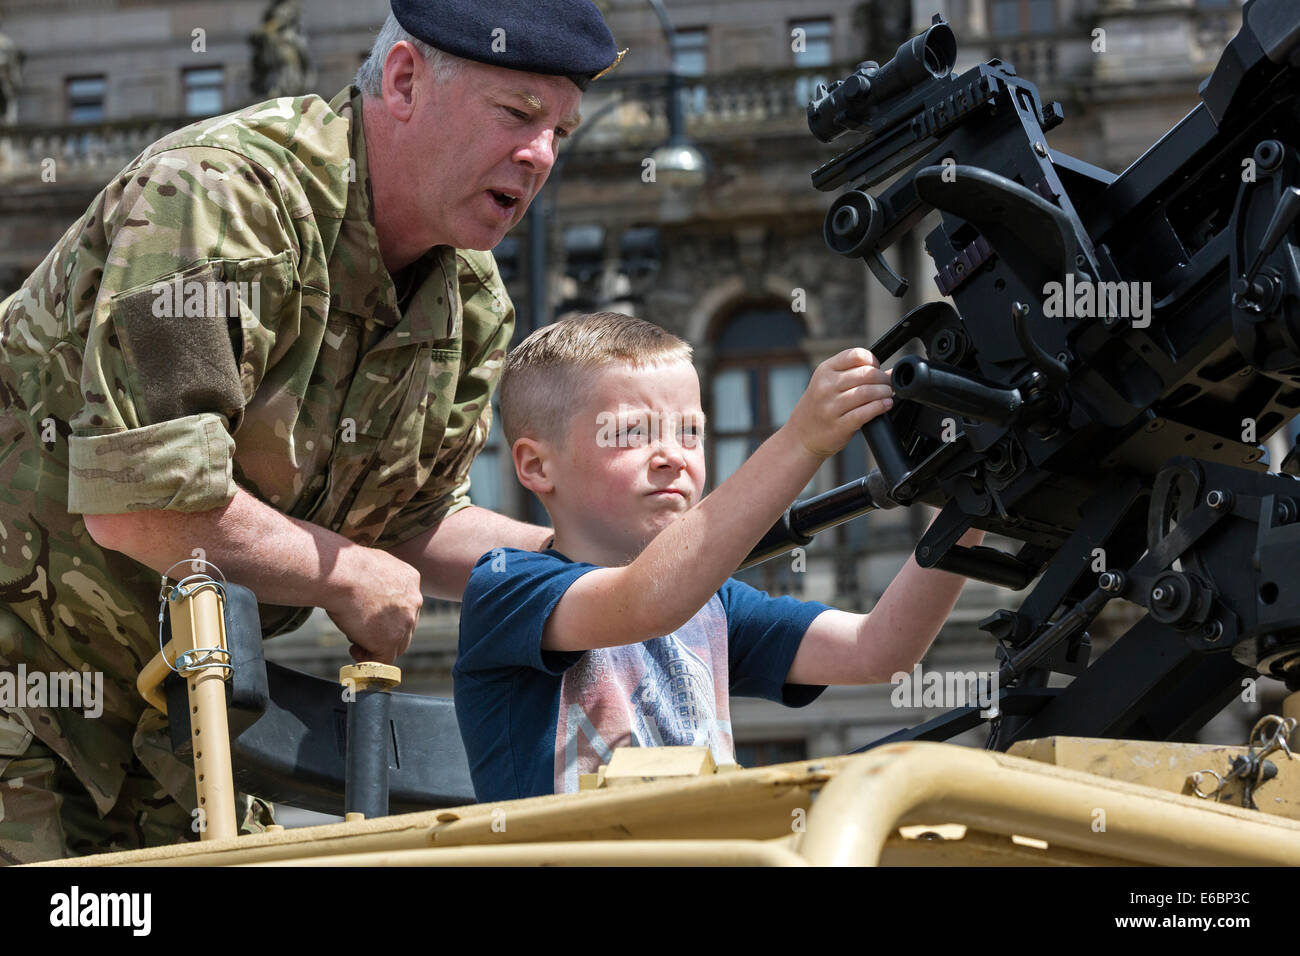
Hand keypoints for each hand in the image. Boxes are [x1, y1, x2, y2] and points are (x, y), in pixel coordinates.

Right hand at [323, 549, 423, 663]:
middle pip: (405, 626)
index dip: (388, 615)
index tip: (370, 616)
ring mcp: (404, 622)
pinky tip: (355, 653)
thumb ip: (380, 581)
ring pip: (397, 645)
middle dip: (385, 633)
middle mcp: (414, 601)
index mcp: (410, 580)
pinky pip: (383, 661)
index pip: (406, 605)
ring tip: (356, 644)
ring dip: (377, 647)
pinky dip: (370, 661)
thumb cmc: (346, 567)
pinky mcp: (389, 640)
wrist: (341, 574)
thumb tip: (369, 593)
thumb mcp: (373, 567)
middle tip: (362, 633)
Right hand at [784, 348, 893, 459]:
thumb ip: (854, 374)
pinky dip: (880, 407)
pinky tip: (885, 405)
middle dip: (883, 378)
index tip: (877, 369)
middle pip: (866, 373)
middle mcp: (826, 386)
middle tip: (888, 385)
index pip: (855, 355)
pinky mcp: (839, 425)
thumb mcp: (828, 384)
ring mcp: (831, 406)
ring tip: (888, 395)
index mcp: (825, 370)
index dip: (872, 360)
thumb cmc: (819, 407)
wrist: (800, 436)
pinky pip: (865, 412)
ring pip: (867, 392)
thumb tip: (890, 373)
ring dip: (884, 393)